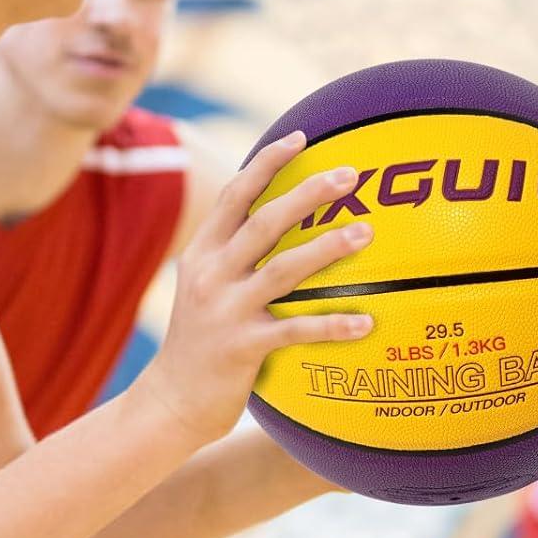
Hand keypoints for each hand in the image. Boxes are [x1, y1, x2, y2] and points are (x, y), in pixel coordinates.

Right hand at [141, 131, 374, 443]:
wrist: (170, 400)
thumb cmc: (202, 341)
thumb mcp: (205, 287)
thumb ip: (234, 254)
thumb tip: (282, 220)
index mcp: (203, 253)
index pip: (236, 194)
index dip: (267, 163)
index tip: (302, 137)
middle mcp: (212, 275)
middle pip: (265, 222)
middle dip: (308, 193)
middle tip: (350, 176)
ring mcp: (226, 311)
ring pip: (283, 269)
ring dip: (327, 248)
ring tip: (366, 233)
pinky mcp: (242, 348)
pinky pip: (295, 330)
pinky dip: (332, 324)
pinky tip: (366, 321)